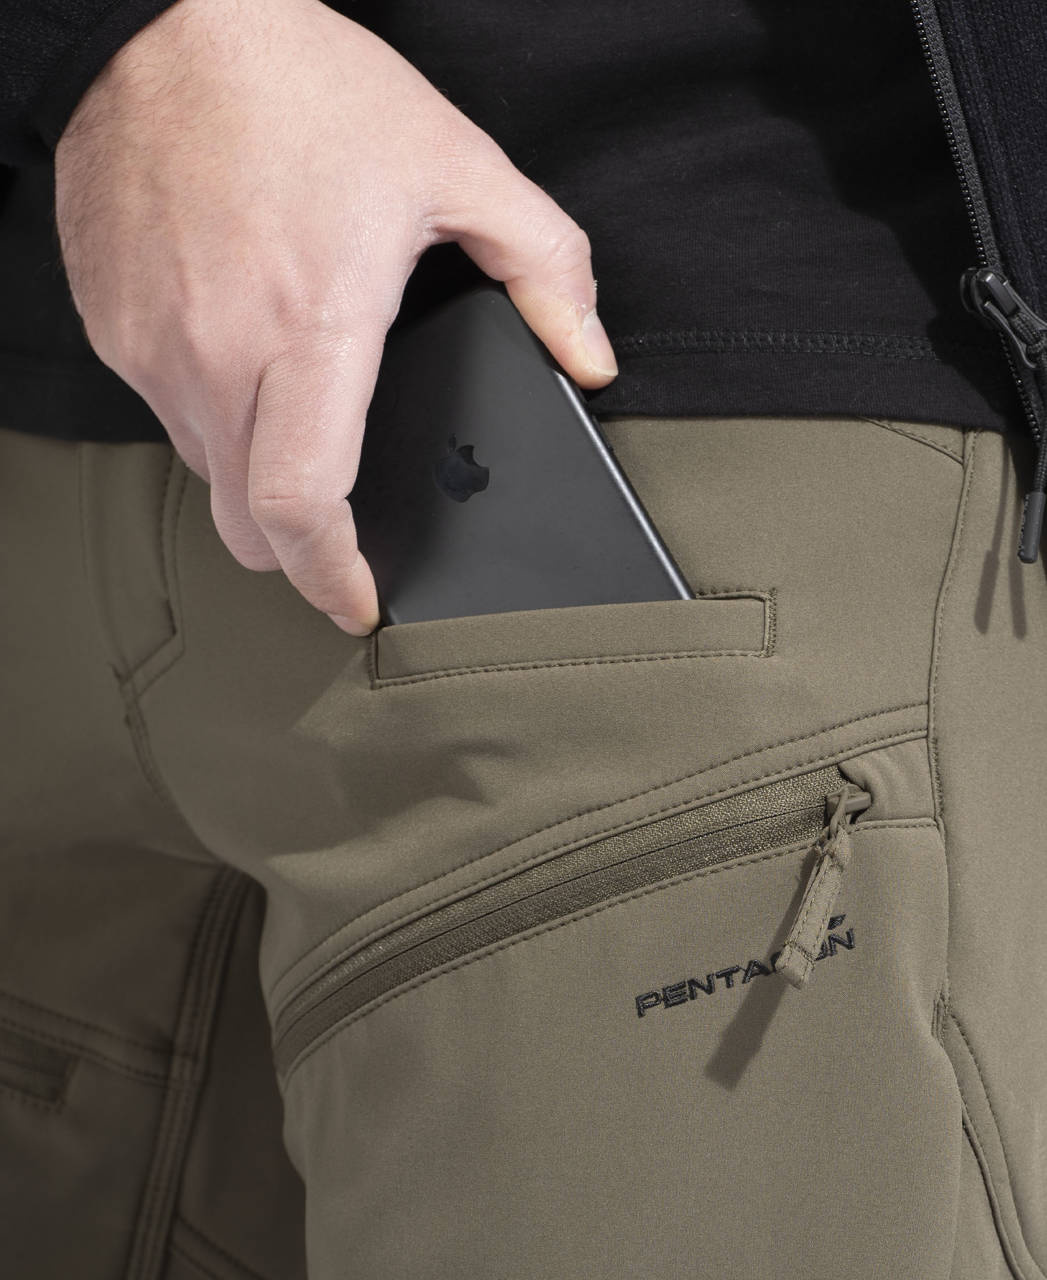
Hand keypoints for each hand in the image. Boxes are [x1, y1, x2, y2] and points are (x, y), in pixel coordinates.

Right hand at [54, 0, 617, 634]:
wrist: (161, 21)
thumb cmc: (302, 85)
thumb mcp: (457, 163)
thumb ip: (546, 267)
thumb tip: (589, 356)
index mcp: (311, 325)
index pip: (303, 504)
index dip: (334, 576)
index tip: (361, 602)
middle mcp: (216, 352)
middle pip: (246, 523)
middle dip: (300, 552)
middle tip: (343, 540)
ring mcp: (152, 346)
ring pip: (206, 474)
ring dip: (258, 479)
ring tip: (302, 423)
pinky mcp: (113, 329)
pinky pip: (167, 413)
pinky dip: (214, 416)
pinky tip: (247, 356)